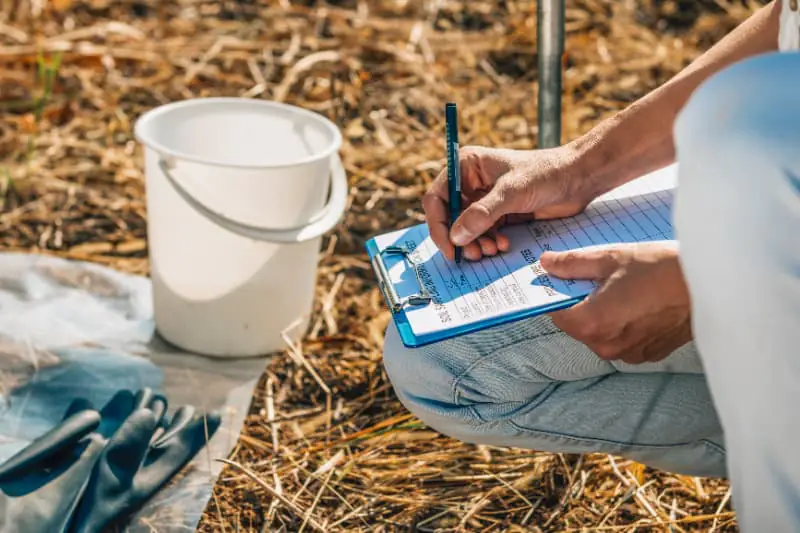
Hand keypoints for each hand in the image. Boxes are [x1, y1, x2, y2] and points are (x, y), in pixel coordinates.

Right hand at [423, 145, 594, 260]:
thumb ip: (482, 214)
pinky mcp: (499, 213)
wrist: (578, 178)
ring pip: (465, 228)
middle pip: (449, 217)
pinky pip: (482, 233)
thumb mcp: (512, 192)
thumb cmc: (546, 173)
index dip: (438, 224)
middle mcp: (470, 182)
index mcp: (466, 166)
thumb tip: (455, 237)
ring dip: (474, 243)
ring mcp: (484, 199)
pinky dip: (488, 242)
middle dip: (459, 237)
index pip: (437, 197)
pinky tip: (502, 245)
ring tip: (490, 251)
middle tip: (473, 254)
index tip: (449, 247)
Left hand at [541, 242, 691, 363]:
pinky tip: (640, 303)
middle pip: (578, 325)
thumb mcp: (610, 258)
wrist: (711, 284)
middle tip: (600, 279)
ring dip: (604, 315)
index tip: (566, 280)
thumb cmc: (662, 269)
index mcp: (592, 323)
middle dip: (582, 303)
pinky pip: (624, 339)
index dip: (558, 295)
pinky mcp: (648, 354)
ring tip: (625, 290)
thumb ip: (573, 264)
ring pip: (601, 333)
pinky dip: (625, 324)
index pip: (556, 313)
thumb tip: (547, 263)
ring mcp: (629, 353)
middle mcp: (607, 345)